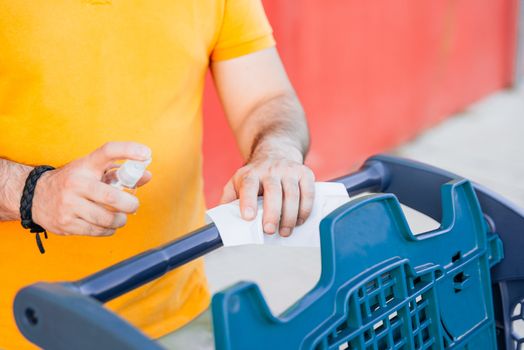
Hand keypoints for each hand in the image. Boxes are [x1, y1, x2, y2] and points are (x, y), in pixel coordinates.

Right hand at [32, 142, 151, 235]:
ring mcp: (69, 204)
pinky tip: (108, 226)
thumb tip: (147, 176)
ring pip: (106, 218)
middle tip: (133, 206)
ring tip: (120, 218)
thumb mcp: (92, 171)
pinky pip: (96, 231)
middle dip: (129, 204)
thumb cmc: (72, 182)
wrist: (34, 196)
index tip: (145, 153)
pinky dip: (108, 230)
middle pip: (112, 196)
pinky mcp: (66, 222)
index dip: (129, 150)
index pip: (108, 151)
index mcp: (85, 165)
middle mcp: (76, 182)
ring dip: (120, 220)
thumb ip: (118, 173)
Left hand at [220, 150, 314, 236]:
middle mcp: (270, 170)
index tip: (248, 217)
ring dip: (290, 216)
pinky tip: (299, 220)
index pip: (248, 186)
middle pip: (273, 192)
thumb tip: (219, 222)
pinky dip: (305, 209)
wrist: (276, 151)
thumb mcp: (237, 182)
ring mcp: (289, 170)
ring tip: (284, 231)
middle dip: (272, 213)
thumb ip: (228, 201)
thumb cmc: (255, 175)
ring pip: (292, 194)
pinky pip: (308, 192)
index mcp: (250, 174)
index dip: (248, 202)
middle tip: (269, 230)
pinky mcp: (304, 173)